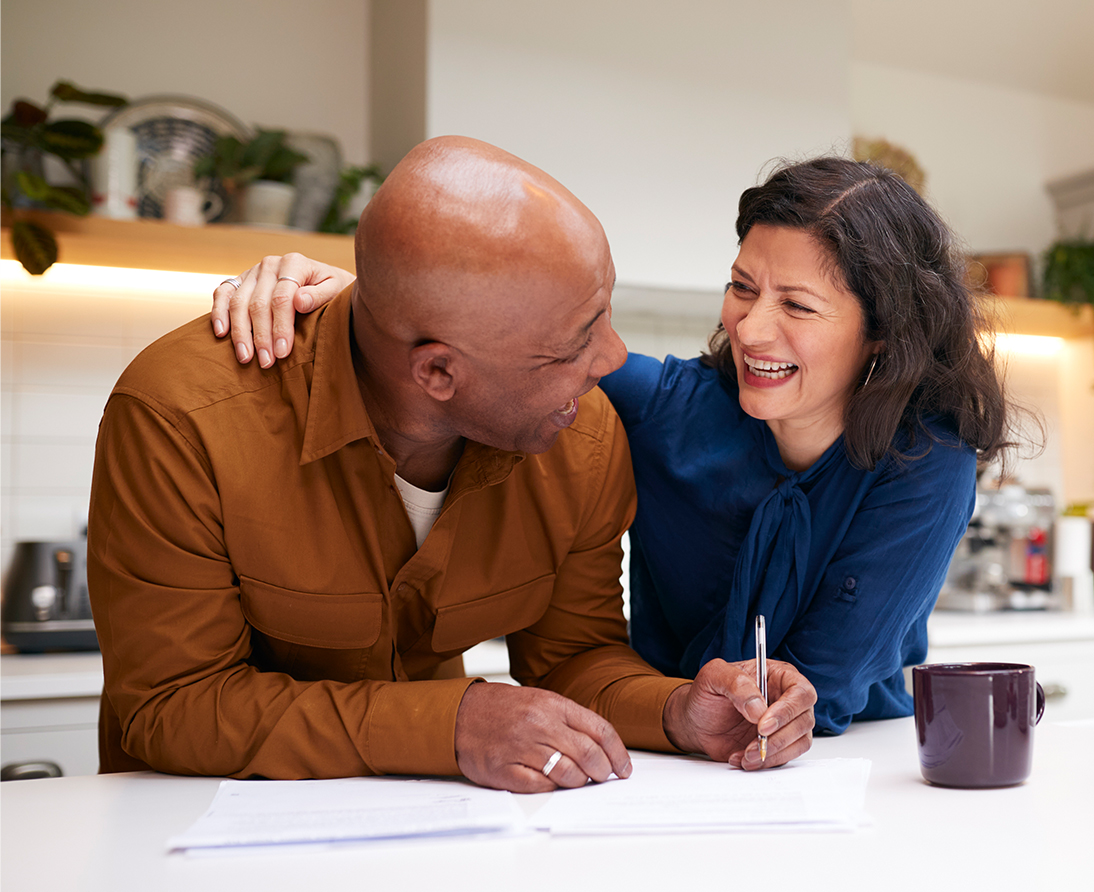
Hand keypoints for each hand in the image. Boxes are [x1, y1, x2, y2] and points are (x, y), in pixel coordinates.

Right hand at [211, 253, 353, 366]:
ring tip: (246, 358)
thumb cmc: (335, 291)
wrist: (327, 282)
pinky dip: (219, 312)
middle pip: (258, 303)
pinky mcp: (241, 281)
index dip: (281, 327)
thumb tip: (300, 301)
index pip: (282, 298)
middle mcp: (271, 264)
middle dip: (261, 336)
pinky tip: (221, 333)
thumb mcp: (338, 290)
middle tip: (266, 362)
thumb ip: (321, 295)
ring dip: (240, 332)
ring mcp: (253, 272)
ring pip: (238, 302)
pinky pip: (223, 293)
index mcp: (294, 263)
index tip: (283, 352)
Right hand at [454, 682, 632, 792]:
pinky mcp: (505, 769)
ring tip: (576, 780)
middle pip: (589, 755)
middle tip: (602, 777)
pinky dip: (550, 789)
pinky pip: (541, 787)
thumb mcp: (540, 701)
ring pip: (568, 774)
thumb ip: (569, 720)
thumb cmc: (503, 709)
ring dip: (578, 782)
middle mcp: (540, 724)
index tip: (623, 768)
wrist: (459, 713)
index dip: (618, 753)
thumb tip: (602, 747)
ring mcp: (522, 747)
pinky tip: (548, 782)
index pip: (600, 730)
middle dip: (602, 772)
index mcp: (553, 705)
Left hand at [663, 658, 815, 769]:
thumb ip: (736, 684)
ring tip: (745, 755)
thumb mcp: (713, 676)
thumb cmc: (707, 694)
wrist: (696, 721)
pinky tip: (742, 757)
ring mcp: (785, 723)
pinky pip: (785, 757)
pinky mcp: (779, 744)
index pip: (800, 691)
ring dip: (773, 753)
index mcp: (777, 675)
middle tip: (752, 745)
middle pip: (804, 719)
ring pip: (799, 742)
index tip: (763, 725)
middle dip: (779, 737)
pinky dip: (765, 762)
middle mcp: (786, 698)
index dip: (787, 710)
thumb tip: (759, 708)